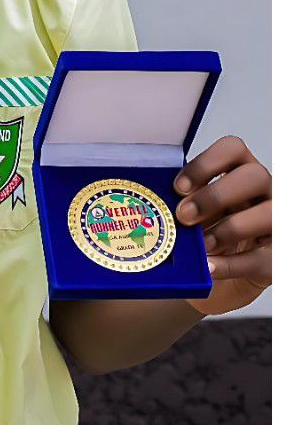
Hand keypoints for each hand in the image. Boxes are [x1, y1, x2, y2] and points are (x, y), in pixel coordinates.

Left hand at [174, 136, 270, 315]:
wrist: (222, 276)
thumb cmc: (206, 236)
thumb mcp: (194, 214)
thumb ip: (182, 204)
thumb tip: (150, 204)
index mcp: (239, 175)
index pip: (233, 149)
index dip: (206, 163)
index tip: (179, 187)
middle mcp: (263, 194)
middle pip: (254, 176)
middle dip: (215, 195)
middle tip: (184, 216)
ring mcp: (275, 223)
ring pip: (270, 213)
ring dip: (230, 229)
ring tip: (203, 244)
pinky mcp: (276, 257)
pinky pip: (262, 257)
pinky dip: (231, 264)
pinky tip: (209, 266)